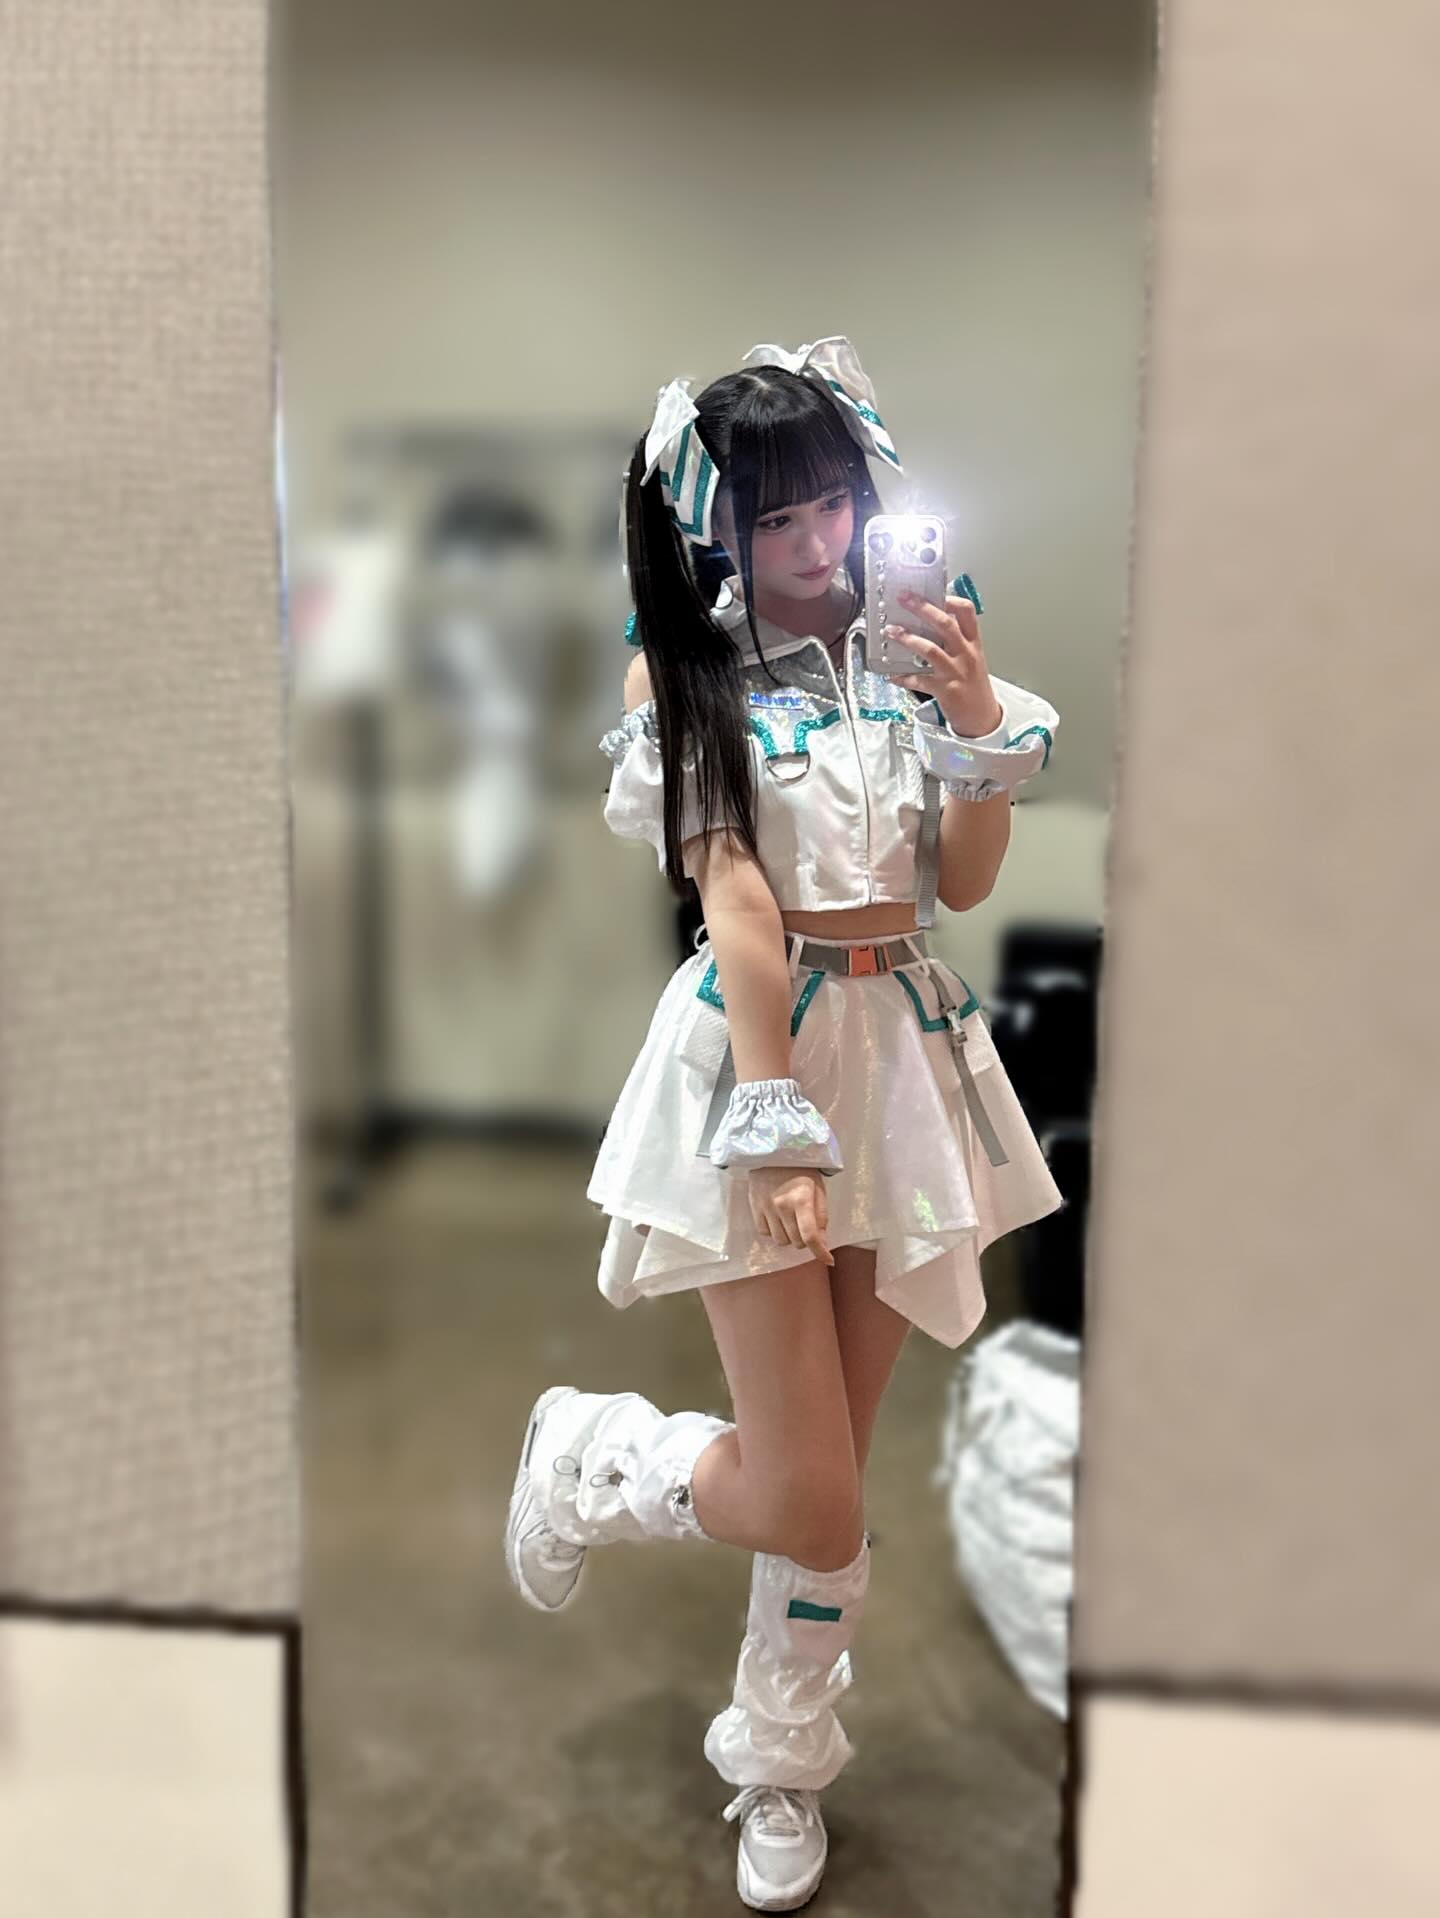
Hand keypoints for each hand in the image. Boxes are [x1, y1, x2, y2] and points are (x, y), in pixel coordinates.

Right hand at [745, 1166, 833, 1267]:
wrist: (772, 1151)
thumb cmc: (800, 1169)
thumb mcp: (818, 1188)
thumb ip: (821, 1216)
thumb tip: (822, 1242)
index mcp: (802, 1200)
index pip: (810, 1236)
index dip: (820, 1252)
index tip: (828, 1260)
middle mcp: (782, 1206)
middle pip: (796, 1242)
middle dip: (805, 1239)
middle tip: (805, 1225)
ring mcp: (766, 1208)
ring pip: (780, 1241)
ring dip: (789, 1237)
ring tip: (791, 1221)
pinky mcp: (754, 1207)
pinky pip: (765, 1233)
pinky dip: (774, 1231)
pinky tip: (777, 1219)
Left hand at [886, 589, 1003, 736]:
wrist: (982, 716)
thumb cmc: (973, 685)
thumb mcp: (971, 657)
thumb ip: (956, 639)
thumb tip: (932, 620)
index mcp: (973, 643)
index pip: (967, 613)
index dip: (950, 599)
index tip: (935, 592)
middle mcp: (965, 654)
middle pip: (945, 625)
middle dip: (923, 608)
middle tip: (904, 598)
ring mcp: (955, 671)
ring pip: (930, 649)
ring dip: (908, 638)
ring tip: (891, 631)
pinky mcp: (945, 690)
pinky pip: (920, 680)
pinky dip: (904, 677)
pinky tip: (892, 675)